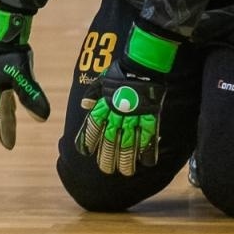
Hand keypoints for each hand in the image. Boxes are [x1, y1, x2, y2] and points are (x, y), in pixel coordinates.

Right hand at [0, 8, 49, 149]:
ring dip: (6, 115)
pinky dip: (11, 102)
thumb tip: (43, 118)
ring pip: (3, 102)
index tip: (8, 146)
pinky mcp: (8, 73)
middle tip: (8, 141)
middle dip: (4, 126)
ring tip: (9, 125)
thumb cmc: (14, 56)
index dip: (4, 131)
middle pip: (0, 112)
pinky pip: (8, 93)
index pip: (1, 117)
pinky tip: (15, 102)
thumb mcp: (23, 78)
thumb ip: (32, 97)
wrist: (10, 34)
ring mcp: (1, 80)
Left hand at [75, 23, 179, 176]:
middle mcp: (118, 112)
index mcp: (105, 103)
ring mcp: (134, 114)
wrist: (144, 61)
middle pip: (111, 138)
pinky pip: (149, 135)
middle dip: (108, 156)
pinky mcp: (151, 115)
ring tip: (125, 171)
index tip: (85, 152)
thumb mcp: (103, 79)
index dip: (88, 139)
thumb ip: (93, 93)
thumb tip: (83, 104)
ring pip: (129, 141)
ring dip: (126, 158)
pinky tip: (146, 162)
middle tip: (106, 170)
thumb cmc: (123, 70)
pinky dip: (148, 149)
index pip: (93, 124)